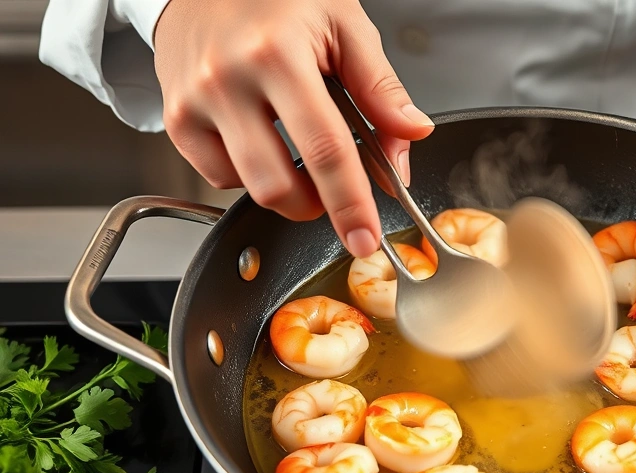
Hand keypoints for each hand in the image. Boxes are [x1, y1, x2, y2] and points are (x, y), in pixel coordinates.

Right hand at [153, 0, 434, 257]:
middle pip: (278, 185)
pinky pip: (216, 176)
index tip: (366, 237)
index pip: (325, 150)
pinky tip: (263, 142)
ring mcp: (194, 102)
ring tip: (302, 160)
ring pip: (247, 189)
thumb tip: (413, 133)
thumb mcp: (343, 23)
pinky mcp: (174, 117)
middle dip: (317, 206)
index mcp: (278, 54)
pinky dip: (249, 175)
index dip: (350, 203)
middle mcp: (228, 80)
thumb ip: (380, 86)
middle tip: (337, 191)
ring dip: (287, 194)